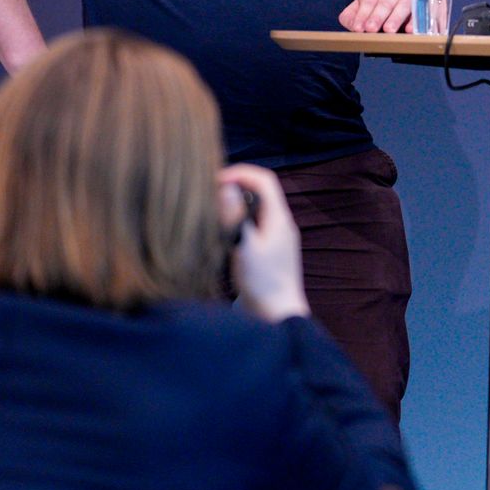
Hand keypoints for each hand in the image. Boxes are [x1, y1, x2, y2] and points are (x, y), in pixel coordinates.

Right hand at [218, 165, 309, 321]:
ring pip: (255, 208)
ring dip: (235, 203)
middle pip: (259, 191)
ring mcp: (276, 238)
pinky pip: (253, 224)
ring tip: (210, 209)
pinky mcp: (268, 251)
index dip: (239, 173)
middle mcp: (281, 224)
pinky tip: (220, 232)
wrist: (278, 317)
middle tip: (207, 191)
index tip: (213, 180)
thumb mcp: (245, 250)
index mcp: (279, 219)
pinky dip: (237, 220)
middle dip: (234, 185)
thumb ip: (235, 219)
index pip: (263, 179)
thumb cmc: (262, 285)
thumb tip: (226, 188)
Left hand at [339, 0, 413, 33]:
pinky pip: (417, 15)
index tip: (358, 28)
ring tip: (388, 30)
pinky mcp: (418, 10)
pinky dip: (414, 22)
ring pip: (402, 8)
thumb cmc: (377, 5)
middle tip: (371, 29)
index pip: (369, 1)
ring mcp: (407, 0)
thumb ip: (351, 16)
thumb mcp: (360, 6)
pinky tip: (409, 30)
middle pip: (385, 4)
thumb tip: (352, 26)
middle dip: (377, 17)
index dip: (362, 15)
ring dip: (395, 19)